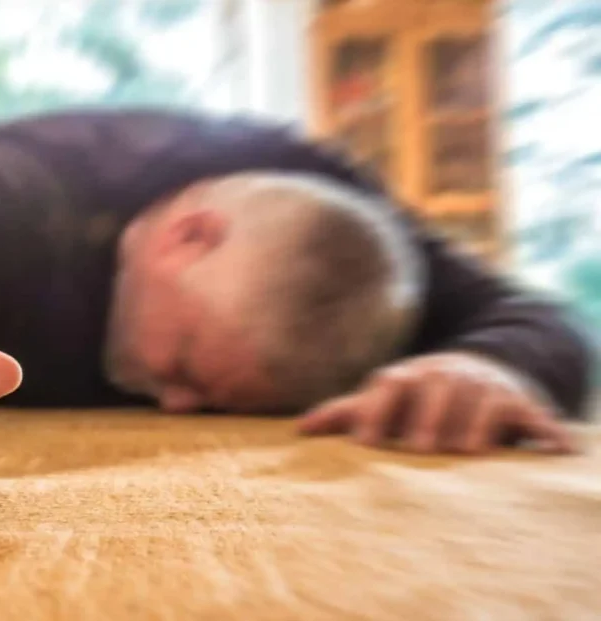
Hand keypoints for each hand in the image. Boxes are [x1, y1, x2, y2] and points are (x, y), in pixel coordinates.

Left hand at [297, 352, 575, 454]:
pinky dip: (550, 431)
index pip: (388, 385)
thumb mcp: (387, 399)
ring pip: (482, 401)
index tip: (364, 444)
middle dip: (429, 417)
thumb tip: (299, 430)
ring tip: (468, 451)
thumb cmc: (419, 396)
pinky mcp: (520, 402)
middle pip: (436, 390)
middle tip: (420, 448)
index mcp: (409, 375)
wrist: (480, 371)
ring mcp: (485, 385)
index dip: (374, 411)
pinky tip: (561, 451)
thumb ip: (347, 414)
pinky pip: (537, 416)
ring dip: (477, 425)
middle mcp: (446, 374)